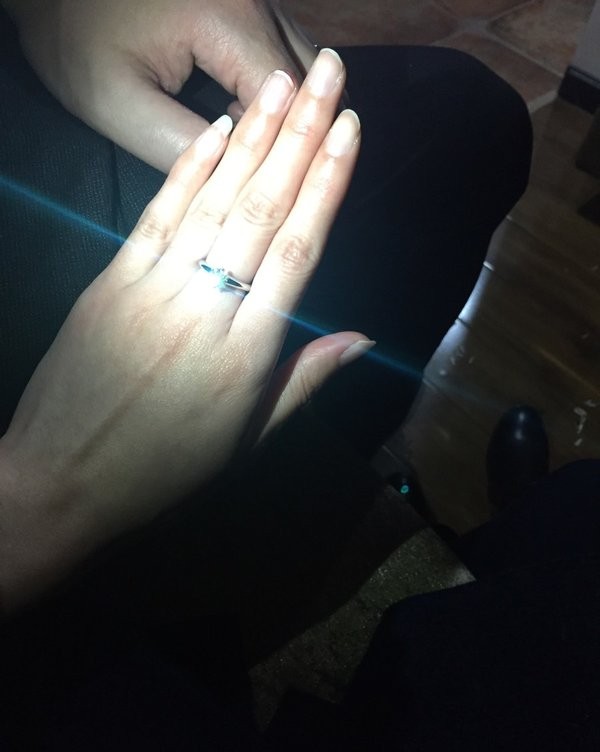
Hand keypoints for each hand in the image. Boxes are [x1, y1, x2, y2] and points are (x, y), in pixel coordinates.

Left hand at [0, 50, 367, 607]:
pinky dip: (187, 167)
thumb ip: (305, 381)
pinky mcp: (110, 280)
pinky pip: (155, 215)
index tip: (350, 129)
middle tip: (327, 73)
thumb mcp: (248, 440)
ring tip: (281, 82)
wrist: (63, 480)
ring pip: (213, 201)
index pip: (298, 251)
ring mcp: (153, 289)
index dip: (326, 184)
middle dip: (299, 134)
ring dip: (251, 135)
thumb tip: (363, 338)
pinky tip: (216, 128)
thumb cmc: (166, 469)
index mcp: (247, 354)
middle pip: (262, 210)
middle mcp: (206, 310)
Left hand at [7, 0, 320, 171]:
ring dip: (291, 112)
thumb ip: (184, 149)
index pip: (289, 99)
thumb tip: (241, 179)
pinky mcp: (248, 1)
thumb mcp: (119, 105)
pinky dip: (280, 91)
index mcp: (226, 19)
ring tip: (255, 150)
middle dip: (292, 132)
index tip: (246, 181)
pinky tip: (251, 118)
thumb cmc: (78, 42)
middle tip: (258, 176)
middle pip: (311, 78)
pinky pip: (286, 50)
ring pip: (305, 64)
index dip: (277, 148)